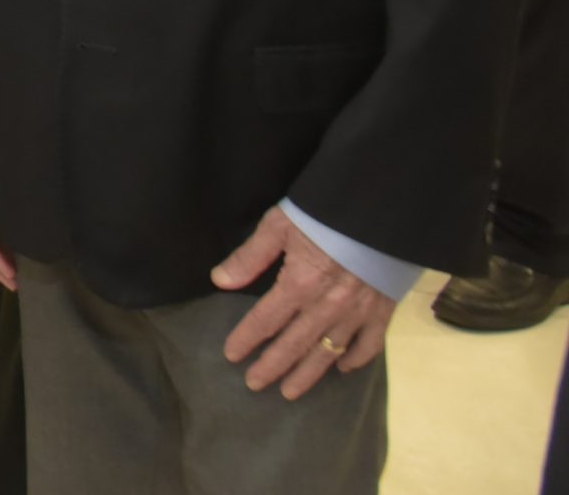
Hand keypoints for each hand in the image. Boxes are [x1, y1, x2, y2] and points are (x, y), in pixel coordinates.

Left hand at [213, 206, 396, 398]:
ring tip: (290, 391)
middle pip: (294, 345)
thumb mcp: (280, 225)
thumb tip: (220, 280)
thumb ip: (250, 256)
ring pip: (328, 352)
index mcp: (298, 284)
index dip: (246, 339)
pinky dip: (356, 360)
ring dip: (307, 374)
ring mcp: (357, 312)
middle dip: (272, 367)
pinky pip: (369, 344)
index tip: (232, 356)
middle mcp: (327, 306)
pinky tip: (342, 369)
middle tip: (254, 385)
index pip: (265, 320)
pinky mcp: (382, 311)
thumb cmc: (325, 214)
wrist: (381, 211)